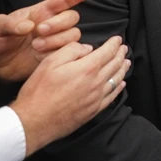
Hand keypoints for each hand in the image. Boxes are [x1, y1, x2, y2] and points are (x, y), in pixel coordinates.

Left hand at [0, 0, 88, 81]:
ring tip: (35, 46)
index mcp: (40, 12)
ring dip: (56, 40)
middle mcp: (52, 24)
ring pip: (73, 35)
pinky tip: (39, 56)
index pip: (61, 1)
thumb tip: (28, 26)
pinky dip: (55, 53)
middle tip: (39, 30)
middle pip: (72, 17)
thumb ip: (9, 24)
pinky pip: (67, 52)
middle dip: (59, 23)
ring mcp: (55, 40)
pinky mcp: (56, 56)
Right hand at [10, 37, 128, 153]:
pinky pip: (111, 97)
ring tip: (126, 62)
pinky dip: (118, 88)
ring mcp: (96, 98)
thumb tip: (87, 48)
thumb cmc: (39, 92)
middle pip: (114, 65)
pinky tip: (121, 84)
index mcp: (87, 69)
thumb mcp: (50, 62)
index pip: (107, 52)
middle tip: (124, 48)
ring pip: (116, 80)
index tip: (117, 39)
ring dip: (122, 69)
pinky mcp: (93, 111)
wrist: (34, 122)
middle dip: (120, 54)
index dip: (114, 44)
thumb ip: (71, 51)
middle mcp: (96, 83)